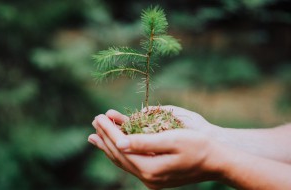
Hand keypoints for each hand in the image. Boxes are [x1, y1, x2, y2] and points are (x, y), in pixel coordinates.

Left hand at [88, 108, 221, 188]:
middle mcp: (148, 178)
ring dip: (109, 146)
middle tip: (93, 122)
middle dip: (105, 137)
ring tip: (95, 136)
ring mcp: (151, 179)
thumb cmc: (198, 146)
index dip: (109, 131)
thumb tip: (120, 142)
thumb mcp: (172, 140)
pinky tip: (114, 147)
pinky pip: (131, 163)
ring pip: (123, 161)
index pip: (121, 147)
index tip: (99, 116)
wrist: (216, 161)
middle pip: (119, 155)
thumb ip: (144, 143)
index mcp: (151, 168)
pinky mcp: (155, 177)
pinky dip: (120, 152)